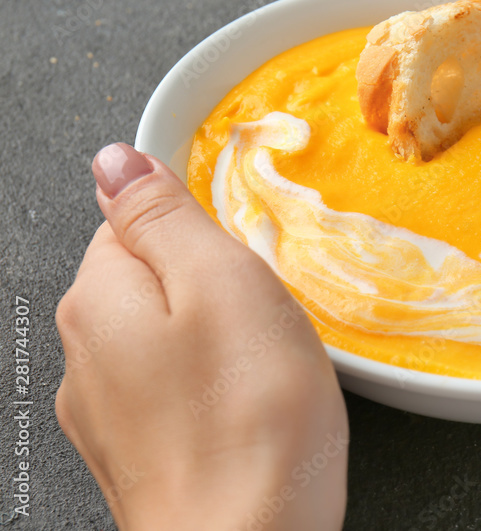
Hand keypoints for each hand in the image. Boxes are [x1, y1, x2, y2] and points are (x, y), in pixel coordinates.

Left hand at [55, 143, 348, 530]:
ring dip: (218, 341)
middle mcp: (83, 353)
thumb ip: (164, 215)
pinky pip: (177, 390)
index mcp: (98, 297)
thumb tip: (116, 161)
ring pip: (170, 338)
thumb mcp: (222, 282)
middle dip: (213, 288)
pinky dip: (213, 389)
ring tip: (261, 373)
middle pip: (154, 280)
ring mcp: (106, 412)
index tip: (243, 267)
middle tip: (263, 324)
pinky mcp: (138, 454)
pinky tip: (246, 413)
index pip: (133, 219)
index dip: (202, 234)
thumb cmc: (247, 422)